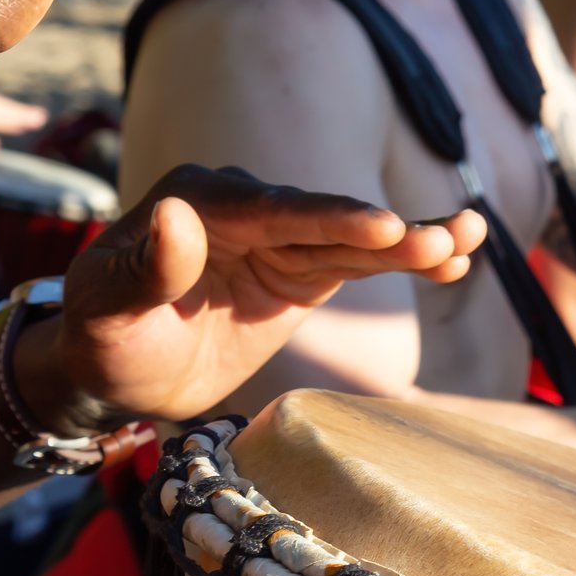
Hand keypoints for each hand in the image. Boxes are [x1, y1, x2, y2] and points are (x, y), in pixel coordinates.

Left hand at [29, 165, 483, 427]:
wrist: (119, 373)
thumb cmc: (104, 338)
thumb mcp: (109, 309)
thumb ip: (145, 266)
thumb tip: (177, 215)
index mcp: (201, 201)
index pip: (275, 209)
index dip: (332, 218)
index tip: (383, 227)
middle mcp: (250, 207)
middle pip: (329, 219)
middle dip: (392, 229)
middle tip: (448, 236)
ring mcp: (282, 239)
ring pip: (356, 238)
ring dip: (414, 241)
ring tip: (471, 237)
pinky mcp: (304, 270)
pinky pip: (361, 263)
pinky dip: (404, 262)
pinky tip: (454, 260)